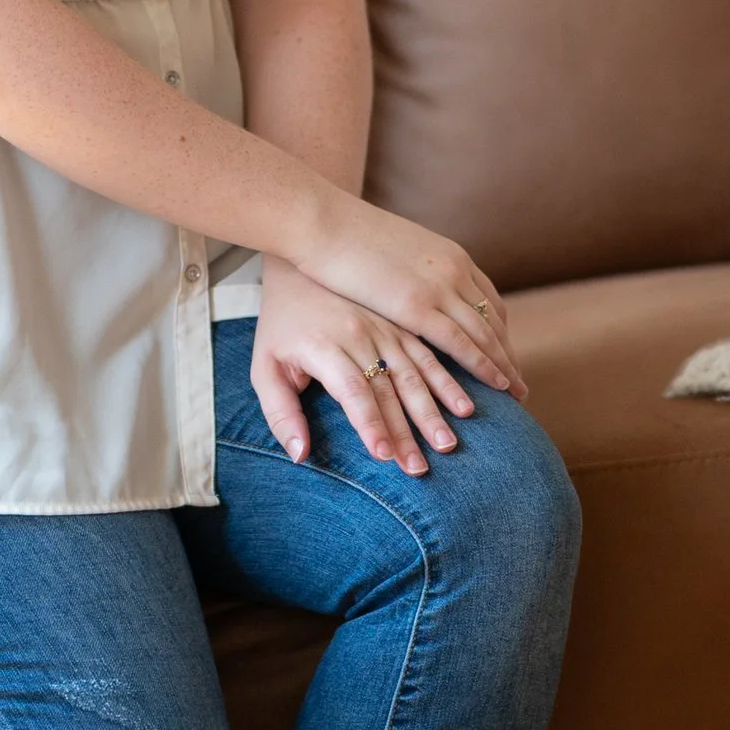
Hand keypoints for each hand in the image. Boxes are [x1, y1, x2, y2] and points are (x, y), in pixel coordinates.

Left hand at [252, 261, 487, 473]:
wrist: (302, 261)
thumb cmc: (279, 324)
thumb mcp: (264, 367)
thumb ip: (280, 413)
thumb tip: (300, 455)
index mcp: (324, 346)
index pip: (353, 391)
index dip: (369, 424)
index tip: (384, 456)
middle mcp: (360, 335)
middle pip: (388, 389)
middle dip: (406, 432)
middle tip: (419, 468)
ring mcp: (385, 328)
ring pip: (415, 373)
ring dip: (433, 411)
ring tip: (447, 444)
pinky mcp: (400, 325)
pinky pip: (430, 355)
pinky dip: (448, 382)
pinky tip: (465, 406)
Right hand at [288, 198, 528, 411]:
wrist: (322, 220)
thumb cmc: (345, 236)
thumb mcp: (395, 249)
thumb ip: (412, 271)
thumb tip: (408, 286)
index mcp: (450, 255)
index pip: (488, 301)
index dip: (499, 334)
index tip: (506, 358)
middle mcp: (454, 269)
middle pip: (494, 320)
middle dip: (508, 355)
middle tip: (520, 386)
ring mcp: (440, 286)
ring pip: (485, 334)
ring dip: (503, 366)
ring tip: (516, 396)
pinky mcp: (419, 305)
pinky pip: (462, 342)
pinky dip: (483, 365)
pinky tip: (494, 385)